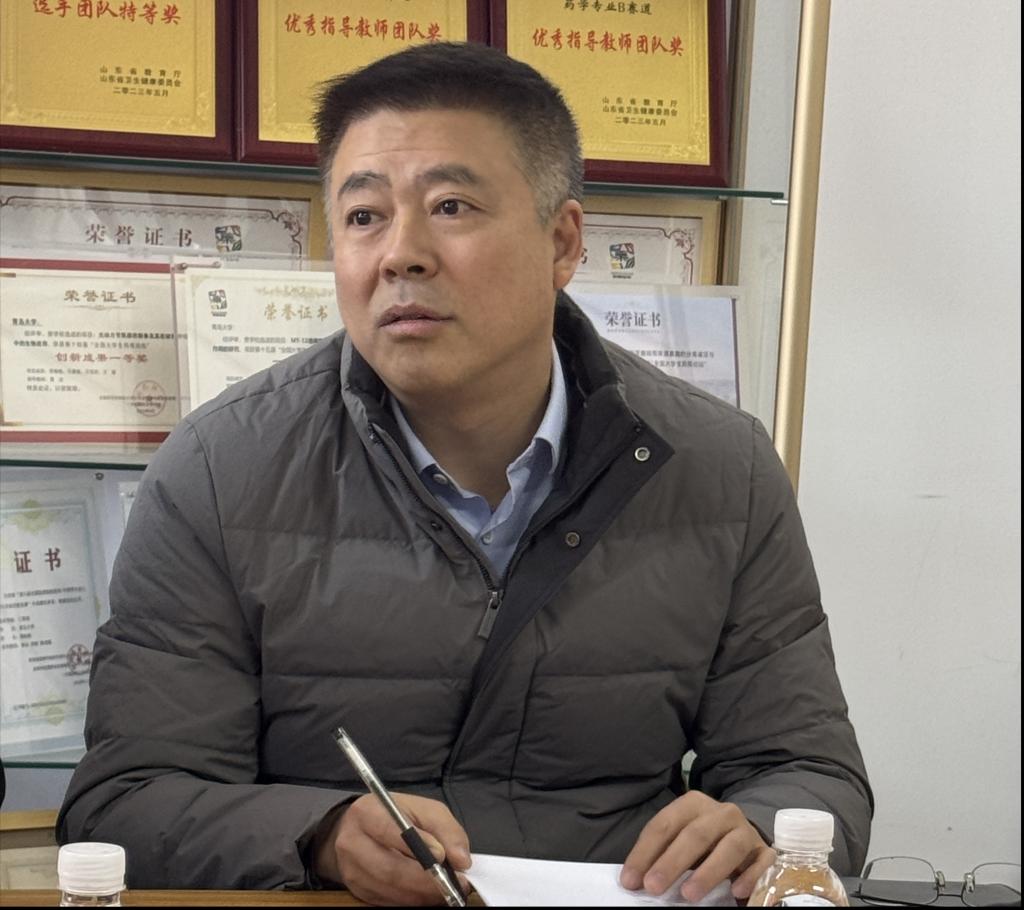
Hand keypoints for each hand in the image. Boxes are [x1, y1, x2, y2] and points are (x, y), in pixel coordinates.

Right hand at [313, 793, 471, 904]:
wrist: (359, 829)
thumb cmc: (394, 816)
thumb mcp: (421, 808)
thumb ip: (444, 827)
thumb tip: (461, 859)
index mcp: (366, 813)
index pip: (390, 831)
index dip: (418, 846)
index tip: (443, 856)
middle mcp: (352, 843)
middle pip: (390, 869)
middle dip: (427, 880)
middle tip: (455, 882)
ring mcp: (352, 871)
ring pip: (392, 890)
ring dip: (423, 894)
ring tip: (446, 888)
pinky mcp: (358, 891)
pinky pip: (389, 902)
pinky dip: (413, 900)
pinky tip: (428, 893)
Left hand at [619, 791, 774, 902]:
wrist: (742, 839)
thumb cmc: (703, 842)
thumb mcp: (679, 841)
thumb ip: (661, 854)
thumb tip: (633, 880)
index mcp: (693, 804)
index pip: (664, 825)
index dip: (645, 853)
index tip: (631, 880)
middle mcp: (721, 812)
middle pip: (694, 835)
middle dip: (672, 862)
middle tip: (653, 887)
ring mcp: (745, 830)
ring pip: (729, 847)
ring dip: (708, 872)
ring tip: (688, 895)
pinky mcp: (765, 851)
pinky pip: (761, 863)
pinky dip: (750, 877)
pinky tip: (736, 892)